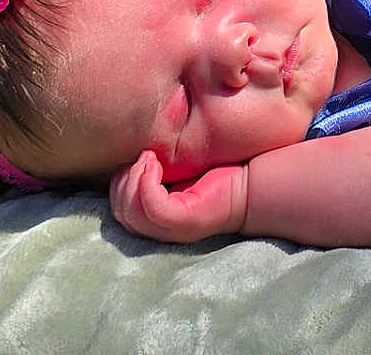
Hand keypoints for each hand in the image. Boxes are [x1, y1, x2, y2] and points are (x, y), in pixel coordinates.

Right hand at [109, 150, 248, 243]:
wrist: (252, 181)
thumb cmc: (217, 169)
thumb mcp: (177, 165)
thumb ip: (155, 163)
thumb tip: (131, 142)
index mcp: (156, 218)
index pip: (118, 209)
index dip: (119, 183)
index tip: (138, 158)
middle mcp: (161, 229)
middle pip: (119, 212)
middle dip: (123, 180)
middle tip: (145, 156)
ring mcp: (172, 229)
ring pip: (130, 213)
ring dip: (133, 179)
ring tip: (151, 158)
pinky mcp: (186, 221)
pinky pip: (152, 208)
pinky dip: (145, 184)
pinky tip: (156, 164)